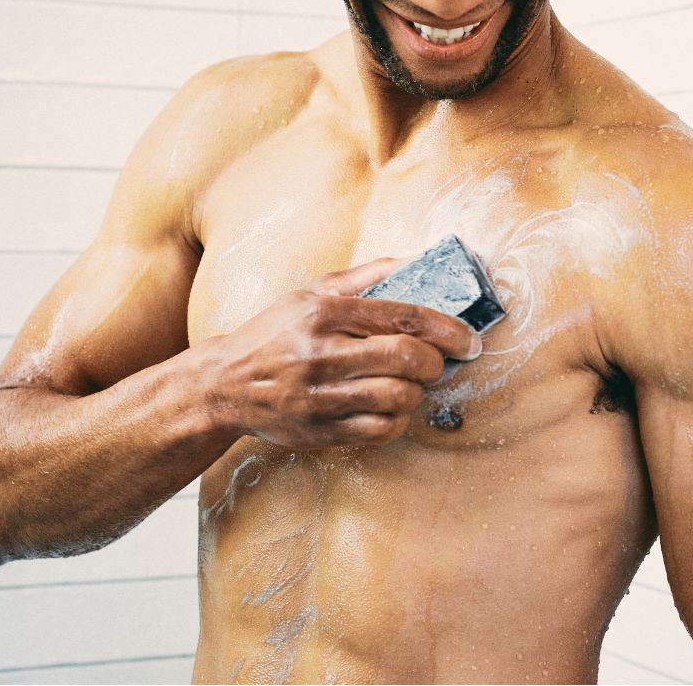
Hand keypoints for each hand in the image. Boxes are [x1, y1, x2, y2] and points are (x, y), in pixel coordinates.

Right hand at [205, 256, 482, 448]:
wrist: (225, 384)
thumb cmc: (277, 332)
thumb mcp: (312, 292)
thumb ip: (366, 276)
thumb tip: (417, 261)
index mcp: (324, 312)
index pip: (402, 317)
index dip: (447, 329)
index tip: (468, 338)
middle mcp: (320, 354)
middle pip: (406, 359)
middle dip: (435, 363)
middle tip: (436, 364)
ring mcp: (318, 397)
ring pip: (398, 398)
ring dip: (416, 393)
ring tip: (408, 385)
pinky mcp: (318, 432)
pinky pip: (380, 431)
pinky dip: (397, 421)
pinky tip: (389, 409)